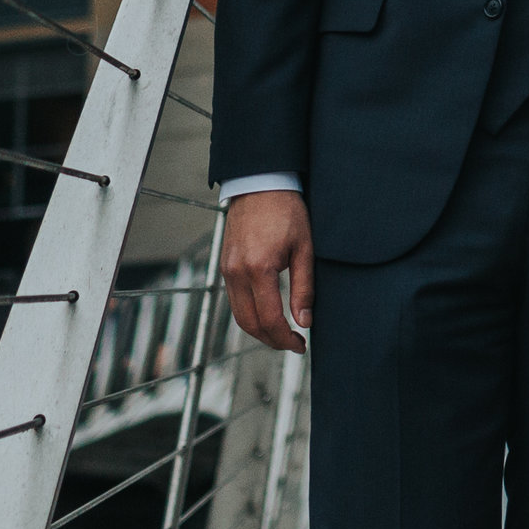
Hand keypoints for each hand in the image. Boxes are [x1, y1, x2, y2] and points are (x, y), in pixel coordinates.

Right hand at [220, 189, 313, 351]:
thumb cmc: (287, 211)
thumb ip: (304, 288)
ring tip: (282, 334)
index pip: (270, 319)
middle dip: (271, 341)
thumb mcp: (304, 248)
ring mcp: (227, 269)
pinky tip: (267, 313)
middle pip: (249, 324)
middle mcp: (237, 272)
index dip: (286, 339)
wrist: (260, 183)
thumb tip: (304, 322)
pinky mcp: (225, 265)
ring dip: (259, 331)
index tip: (301, 345)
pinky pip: (234, 300)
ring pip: (239, 315)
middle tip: (293, 345)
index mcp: (259, 269)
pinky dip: (249, 314)